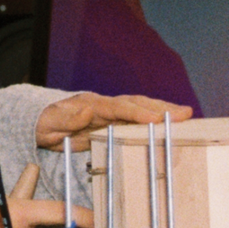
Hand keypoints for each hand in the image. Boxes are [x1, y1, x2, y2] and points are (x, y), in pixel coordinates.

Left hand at [34, 92, 191, 151]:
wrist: (41, 122)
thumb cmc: (44, 122)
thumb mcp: (50, 123)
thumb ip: (68, 118)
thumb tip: (88, 109)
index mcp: (92, 104)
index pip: (118, 107)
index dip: (137, 113)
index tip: (154, 119)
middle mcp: (105, 104)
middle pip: (136, 103)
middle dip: (160, 107)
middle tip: (185, 113)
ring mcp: (111, 111)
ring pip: (141, 108)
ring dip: (163, 110)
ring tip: (186, 115)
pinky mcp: (114, 121)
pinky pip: (137, 119)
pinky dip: (155, 119)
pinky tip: (170, 124)